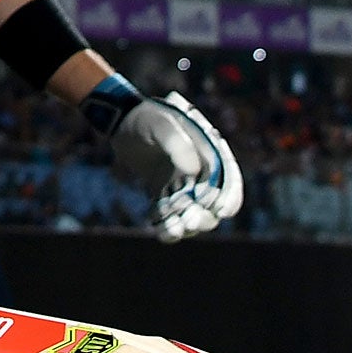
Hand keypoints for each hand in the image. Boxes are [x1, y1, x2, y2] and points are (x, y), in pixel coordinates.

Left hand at [95, 85, 242, 241]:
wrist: (120, 124)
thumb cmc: (146, 120)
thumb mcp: (161, 126)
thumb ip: (178, 145)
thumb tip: (194, 172)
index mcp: (210, 153)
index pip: (229, 180)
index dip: (230, 197)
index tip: (221, 211)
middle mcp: (201, 173)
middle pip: (212, 204)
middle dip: (204, 216)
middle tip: (189, 221)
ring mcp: (183, 186)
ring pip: (192, 215)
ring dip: (186, 226)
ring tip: (172, 230)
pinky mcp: (165, 196)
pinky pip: (171, 217)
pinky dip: (168, 227)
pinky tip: (161, 232)